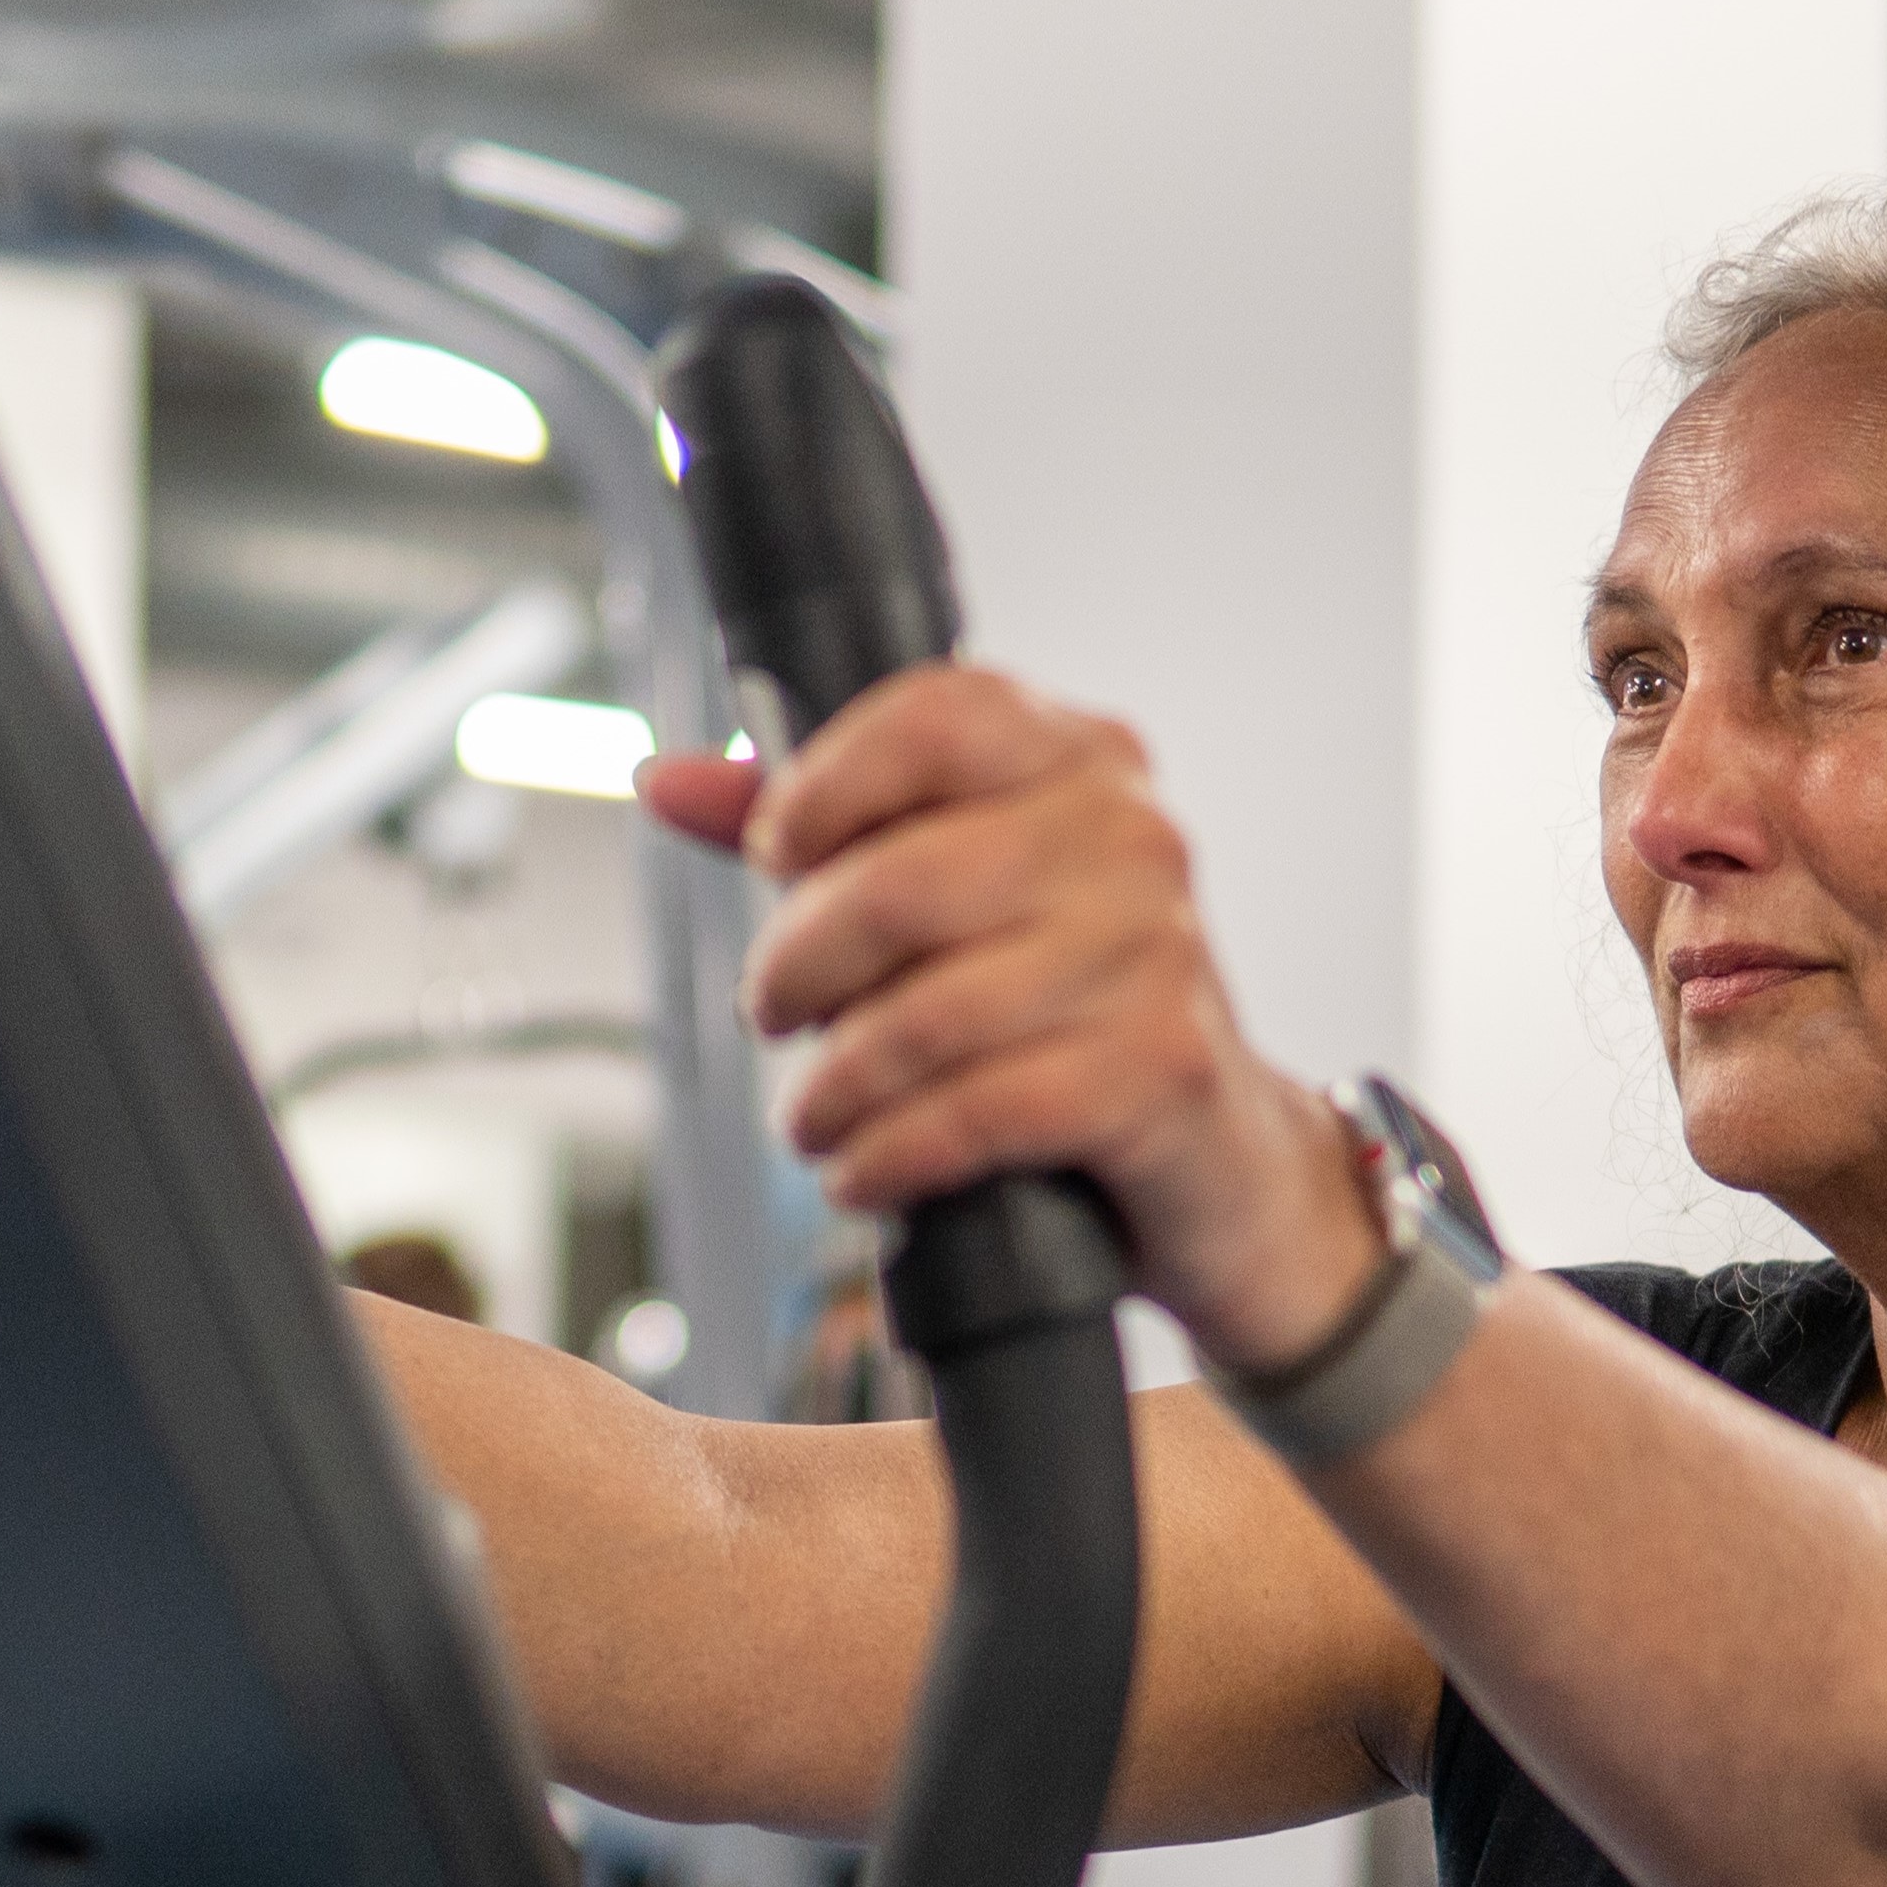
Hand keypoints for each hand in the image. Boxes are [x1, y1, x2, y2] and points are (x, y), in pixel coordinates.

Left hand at [637, 666, 1387, 1374]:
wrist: (1219, 1162)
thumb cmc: (1068, 1015)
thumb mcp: (956, 908)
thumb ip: (824, 834)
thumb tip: (668, 780)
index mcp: (1083, 761)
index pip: (936, 716)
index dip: (824, 785)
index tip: (775, 856)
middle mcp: (1134, 840)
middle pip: (905, 879)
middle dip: (800, 962)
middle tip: (769, 1011)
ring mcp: (1159, 954)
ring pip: (931, 1012)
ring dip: (837, 1084)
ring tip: (812, 1119)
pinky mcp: (1159, 1071)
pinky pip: (981, 1111)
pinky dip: (893, 1152)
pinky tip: (861, 1170)